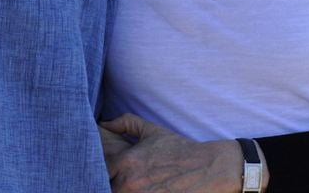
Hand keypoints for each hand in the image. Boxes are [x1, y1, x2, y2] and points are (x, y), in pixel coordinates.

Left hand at [102, 113, 242, 192]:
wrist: (209, 168)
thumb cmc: (180, 149)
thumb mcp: (153, 131)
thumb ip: (126, 123)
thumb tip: (106, 123)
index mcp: (127, 162)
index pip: (99, 172)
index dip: (100, 173)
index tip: (109, 172)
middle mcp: (130, 183)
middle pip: (105, 188)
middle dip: (111, 185)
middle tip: (120, 181)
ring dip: (121, 192)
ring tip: (134, 187)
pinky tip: (144, 192)